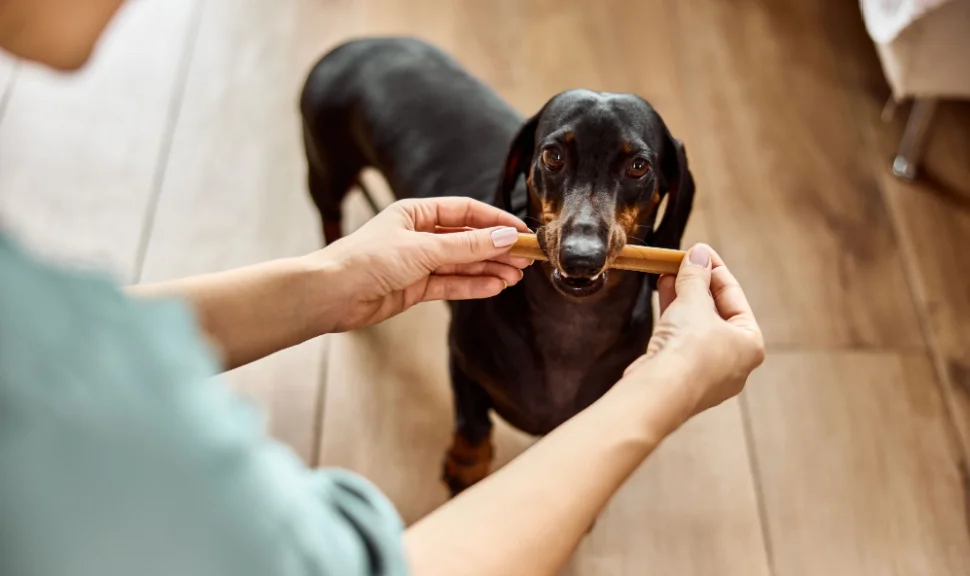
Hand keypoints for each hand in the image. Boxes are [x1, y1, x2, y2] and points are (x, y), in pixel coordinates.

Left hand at [309, 197, 532, 331]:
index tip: (521, 233)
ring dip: (488, 269)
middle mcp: (419, 235)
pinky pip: (451, 284)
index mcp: (416, 213)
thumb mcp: (422, 249)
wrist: (331, 295)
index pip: (466, 212)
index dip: (495, 222)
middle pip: (467, 239)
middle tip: (525, 260)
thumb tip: (505, 239)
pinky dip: (472, 285)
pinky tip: (495, 287)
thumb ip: (466, 246)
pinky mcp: (415, 288)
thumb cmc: (367, 260)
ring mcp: (418, 263)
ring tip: (515, 276)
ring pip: (462, 264)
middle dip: (496, 249)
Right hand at [622, 243, 764, 417]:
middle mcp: (734, 362)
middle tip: (682, 261)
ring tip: (668, 273)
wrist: (660, 392)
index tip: (699, 251)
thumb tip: (698, 253)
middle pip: (716, 312)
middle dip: (698, 284)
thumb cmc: (689, 350)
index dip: (715, 270)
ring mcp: (707, 372)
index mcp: (750, 344)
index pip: (735, 297)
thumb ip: (696, 276)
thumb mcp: (694, 302)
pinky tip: (662, 295)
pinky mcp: (682, 377)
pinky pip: (681, 340)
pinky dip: (673, 318)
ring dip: (683, 298)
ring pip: (697, 326)